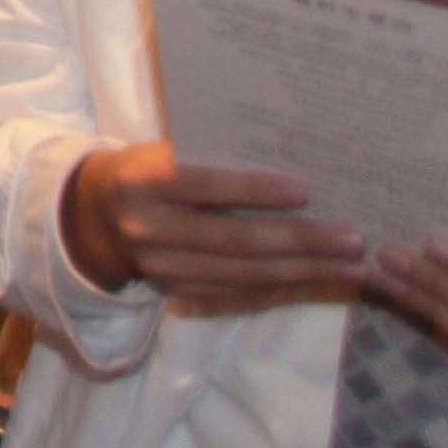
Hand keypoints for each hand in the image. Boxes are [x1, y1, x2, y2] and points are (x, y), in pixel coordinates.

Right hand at [58, 141, 357, 313]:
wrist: (94, 215)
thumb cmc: (147, 169)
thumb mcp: (164, 151)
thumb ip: (212, 159)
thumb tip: (291, 164)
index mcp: (142, 183)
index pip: (204, 187)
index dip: (253, 190)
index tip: (305, 190)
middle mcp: (148, 229)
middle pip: (233, 240)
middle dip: (300, 241)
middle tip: (353, 239)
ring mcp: (161, 269)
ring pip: (243, 275)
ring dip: (304, 273)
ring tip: (352, 266)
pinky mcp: (175, 294)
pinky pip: (238, 296)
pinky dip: (283, 290)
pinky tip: (320, 282)